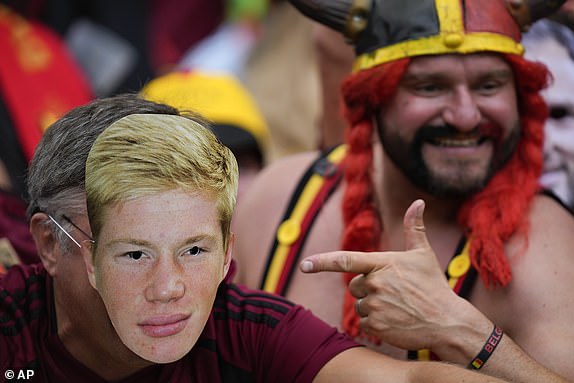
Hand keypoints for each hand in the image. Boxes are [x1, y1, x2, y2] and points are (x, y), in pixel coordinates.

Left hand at [300, 200, 472, 355]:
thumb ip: (414, 228)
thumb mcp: (423, 254)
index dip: (322, 262)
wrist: (448, 322)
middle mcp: (374, 284)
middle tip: (394, 293)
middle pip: (355, 287)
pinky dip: (376, 324)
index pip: (345, 261)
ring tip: (398, 308)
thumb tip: (418, 202)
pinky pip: (364, 323)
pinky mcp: (375, 326)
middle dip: (368, 289)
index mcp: (381, 264)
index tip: (304, 265)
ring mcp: (374, 306)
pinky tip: (395, 321)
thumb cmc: (434, 286)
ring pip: (360, 306)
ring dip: (373, 308)